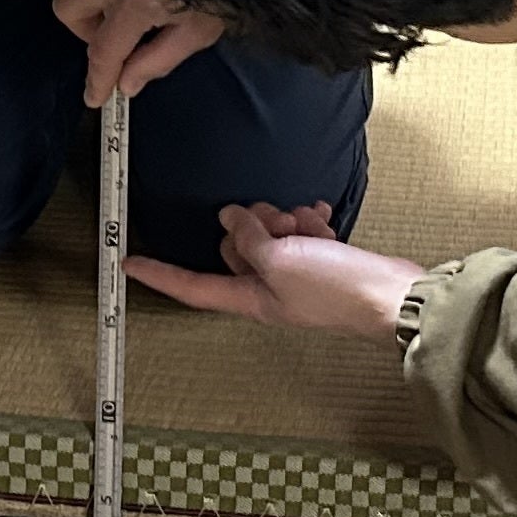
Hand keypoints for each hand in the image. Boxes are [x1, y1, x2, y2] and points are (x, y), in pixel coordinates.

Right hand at [54, 0, 227, 106]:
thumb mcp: (198, 31)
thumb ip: (158, 60)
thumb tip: (127, 82)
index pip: (103, 50)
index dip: (97, 79)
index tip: (95, 96)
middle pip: (67, 9)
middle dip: (84, 31)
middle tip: (114, 40)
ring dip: (90, 4)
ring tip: (123, 13)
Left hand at [128, 203, 422, 339]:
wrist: (389, 294)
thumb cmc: (335, 288)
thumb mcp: (280, 259)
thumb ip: (248, 237)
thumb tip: (229, 219)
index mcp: (249, 297)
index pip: (191, 285)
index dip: (159, 273)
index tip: (128, 263)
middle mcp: (266, 288)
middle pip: (235, 246)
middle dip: (256, 224)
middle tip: (280, 224)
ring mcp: (293, 275)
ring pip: (269, 232)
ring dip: (287, 220)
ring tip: (309, 226)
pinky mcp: (318, 261)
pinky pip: (299, 230)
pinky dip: (309, 221)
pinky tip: (323, 220)